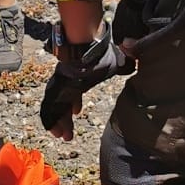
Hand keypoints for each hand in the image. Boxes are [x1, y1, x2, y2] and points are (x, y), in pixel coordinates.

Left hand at [39, 23, 130, 139]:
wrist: (88, 47)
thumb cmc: (102, 53)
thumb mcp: (117, 61)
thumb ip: (124, 64)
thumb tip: (133, 65)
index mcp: (79, 75)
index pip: (75, 91)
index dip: (75, 103)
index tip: (77, 112)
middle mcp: (68, 80)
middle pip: (64, 102)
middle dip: (65, 119)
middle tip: (66, 134)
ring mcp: (61, 84)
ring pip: (57, 107)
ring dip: (60, 123)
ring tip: (64, 137)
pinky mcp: (56, 89)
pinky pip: (51, 107)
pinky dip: (52, 120)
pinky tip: (55, 130)